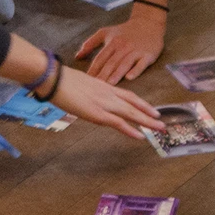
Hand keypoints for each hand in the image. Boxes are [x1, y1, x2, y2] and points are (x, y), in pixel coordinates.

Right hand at [49, 63, 164, 139]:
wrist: (53, 77)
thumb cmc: (60, 80)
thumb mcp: (79, 84)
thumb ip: (88, 91)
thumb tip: (87, 97)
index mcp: (104, 86)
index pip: (128, 95)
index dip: (141, 103)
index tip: (151, 109)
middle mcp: (108, 93)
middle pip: (134, 104)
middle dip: (149, 114)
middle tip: (162, 122)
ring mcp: (104, 103)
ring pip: (131, 113)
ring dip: (147, 122)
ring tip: (159, 129)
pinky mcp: (97, 113)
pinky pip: (118, 123)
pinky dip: (131, 130)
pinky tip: (140, 136)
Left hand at [75, 7, 164, 84]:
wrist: (148, 23)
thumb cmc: (124, 31)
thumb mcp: (106, 32)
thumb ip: (90, 43)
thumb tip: (77, 56)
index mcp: (112, 42)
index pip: (100, 58)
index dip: (93, 70)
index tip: (86, 81)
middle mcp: (123, 47)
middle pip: (111, 63)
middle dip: (103, 75)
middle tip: (96, 88)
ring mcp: (136, 51)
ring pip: (125, 63)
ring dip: (117, 74)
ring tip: (110, 85)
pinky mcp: (148, 54)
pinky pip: (141, 63)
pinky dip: (136, 70)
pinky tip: (130, 77)